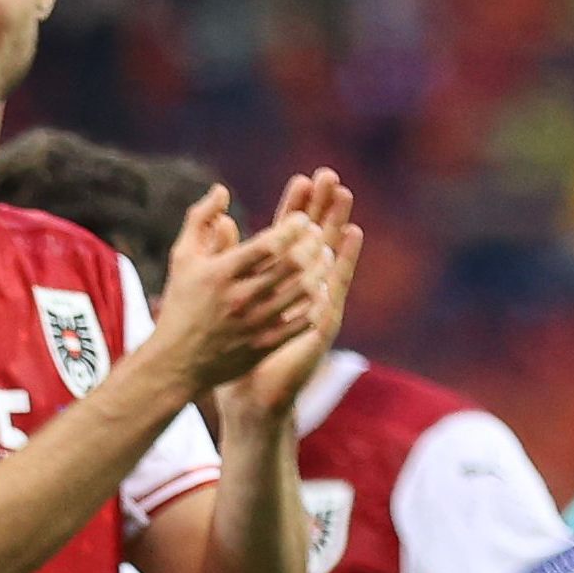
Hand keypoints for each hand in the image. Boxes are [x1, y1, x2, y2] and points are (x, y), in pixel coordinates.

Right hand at [153, 190, 332, 396]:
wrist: (177, 363)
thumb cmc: (181, 305)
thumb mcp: (182, 258)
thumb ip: (200, 219)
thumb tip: (222, 190)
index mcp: (221, 274)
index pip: (268, 244)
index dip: (293, 227)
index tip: (302, 219)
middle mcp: (240, 298)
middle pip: (292, 265)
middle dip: (312, 244)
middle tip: (319, 234)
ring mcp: (255, 324)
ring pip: (303, 292)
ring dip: (320, 270)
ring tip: (325, 256)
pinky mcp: (265, 345)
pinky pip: (303, 321)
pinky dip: (317, 302)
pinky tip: (320, 288)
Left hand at [227, 168, 362, 418]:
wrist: (250, 396)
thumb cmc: (234, 352)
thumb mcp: (225, 299)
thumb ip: (226, 260)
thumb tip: (223, 221)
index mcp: (277, 282)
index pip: (290, 237)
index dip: (296, 208)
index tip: (302, 179)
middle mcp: (301, 289)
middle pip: (315, 238)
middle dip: (322, 207)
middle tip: (330, 176)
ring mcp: (314, 304)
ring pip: (329, 256)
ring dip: (338, 226)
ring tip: (345, 197)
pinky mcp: (321, 321)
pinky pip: (334, 284)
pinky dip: (343, 262)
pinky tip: (350, 240)